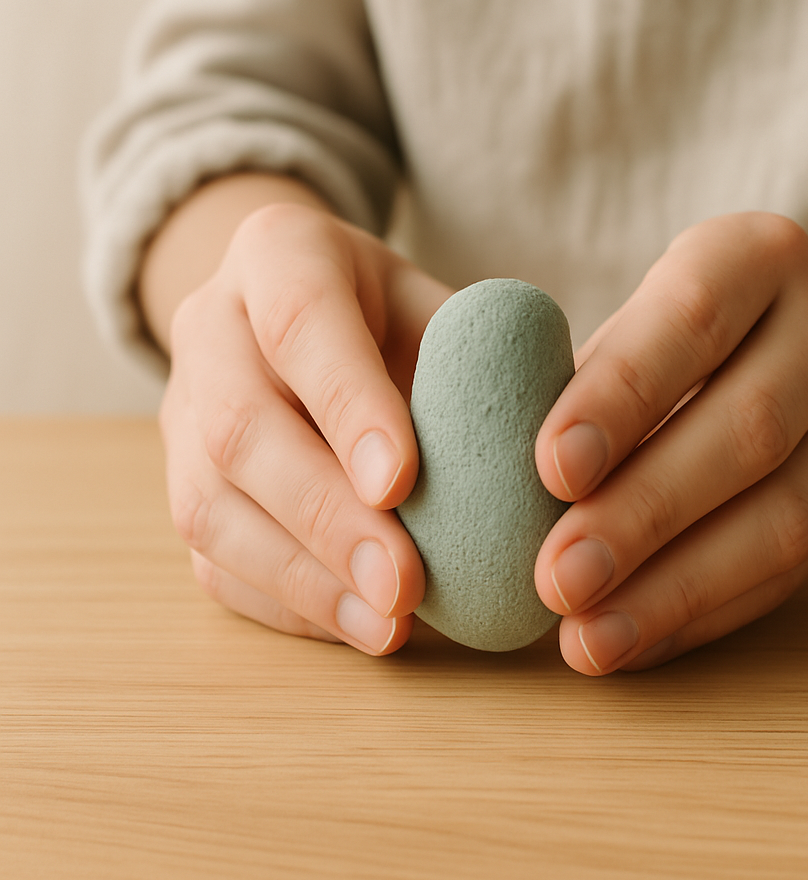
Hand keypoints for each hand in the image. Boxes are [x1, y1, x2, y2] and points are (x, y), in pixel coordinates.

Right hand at [160, 201, 449, 652]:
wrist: (292, 309)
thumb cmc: (386, 310)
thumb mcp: (436, 300)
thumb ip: (482, 353)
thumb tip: (555, 442)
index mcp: (279, 254)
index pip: (303, 323)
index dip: (348, 406)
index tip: (403, 484)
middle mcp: (211, 329)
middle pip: (241, 428)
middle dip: (326, 516)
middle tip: (402, 584)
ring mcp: (181, 411)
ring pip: (210, 505)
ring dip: (303, 577)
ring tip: (385, 625)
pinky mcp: (181, 481)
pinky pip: (213, 556)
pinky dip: (286, 601)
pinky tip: (355, 625)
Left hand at [534, 212, 807, 674]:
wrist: (801, 346)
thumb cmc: (674, 336)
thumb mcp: (633, 323)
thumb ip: (574, 382)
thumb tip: (483, 480)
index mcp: (755, 258)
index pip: (691, 318)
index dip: (622, 396)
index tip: (552, 469)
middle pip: (748, 428)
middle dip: (644, 513)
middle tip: (556, 578)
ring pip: (783, 517)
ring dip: (676, 589)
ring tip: (587, 638)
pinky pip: (790, 573)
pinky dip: (703, 615)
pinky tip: (633, 641)